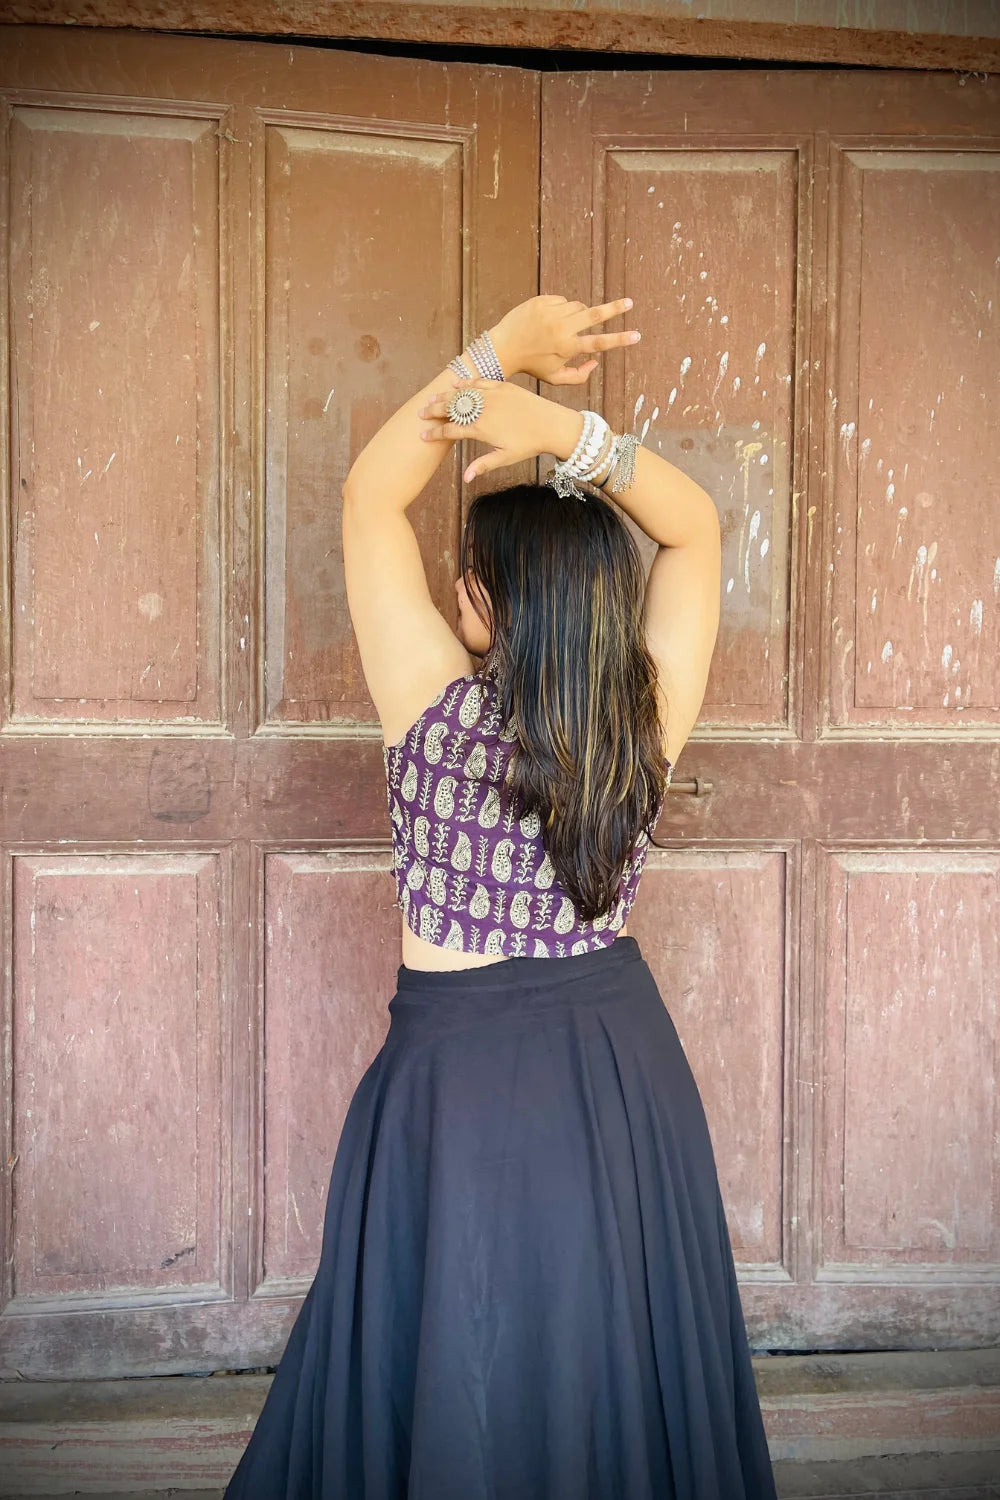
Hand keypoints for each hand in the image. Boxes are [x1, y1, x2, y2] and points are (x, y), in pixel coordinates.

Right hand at [417, 378, 578, 484]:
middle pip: (451, 408)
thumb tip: (464, 478)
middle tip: (421, 414)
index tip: (423, 436)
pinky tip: (454, 384)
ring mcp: (492, 395)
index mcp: (481, 429)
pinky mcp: (502, 386)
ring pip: (462, 394)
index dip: (434, 434)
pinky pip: (478, 382)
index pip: (450, 431)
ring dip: (445, 396)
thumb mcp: (505, 458)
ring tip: (432, 399)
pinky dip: (465, 383)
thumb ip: (483, 465)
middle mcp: (484, 410)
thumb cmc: (528, 444)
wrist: (551, 424)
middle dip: (433, 411)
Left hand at [489, 294, 639, 384]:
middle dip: (614, 308)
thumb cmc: (532, 365)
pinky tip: (549, 320)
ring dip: (578, 315)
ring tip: (562, 327)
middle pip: (594, 315)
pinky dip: (562, 309)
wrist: (502, 348)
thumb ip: (579, 377)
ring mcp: (551, 312)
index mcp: (567, 348)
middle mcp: (561, 328)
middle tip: (629, 303)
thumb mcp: (554, 378)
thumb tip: (596, 363)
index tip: (636, 335)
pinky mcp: (541, 301)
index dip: (620, 339)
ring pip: (577, 307)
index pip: (599, 343)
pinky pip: (562, 300)